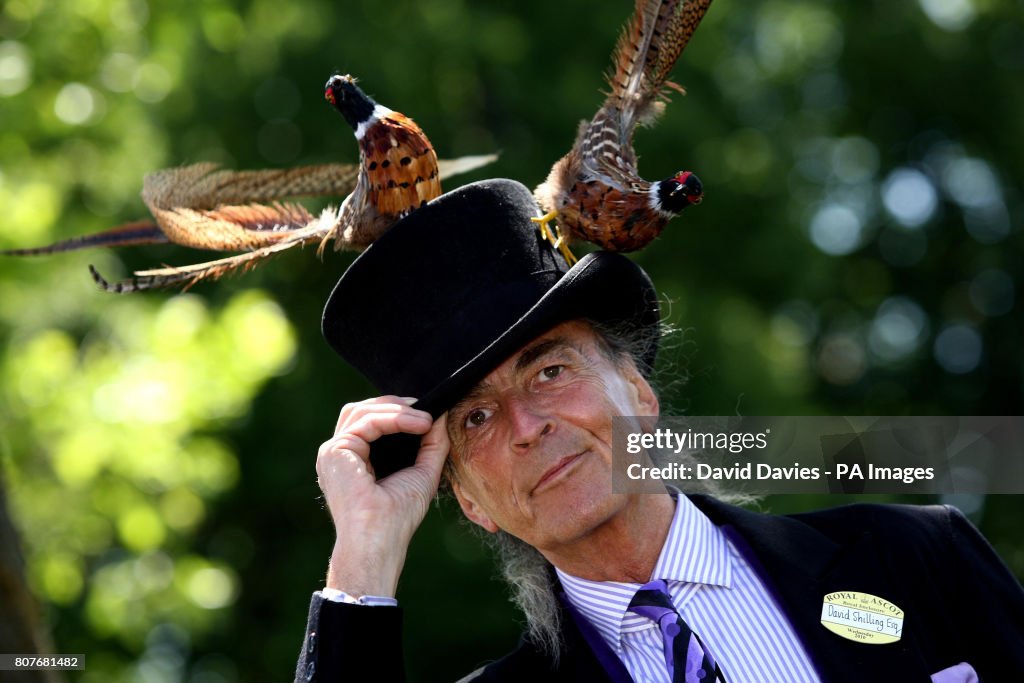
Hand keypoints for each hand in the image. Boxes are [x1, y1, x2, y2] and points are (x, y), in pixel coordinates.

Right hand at [316, 396, 448, 596]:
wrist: (380, 541)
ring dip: (398, 410)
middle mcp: (340, 453)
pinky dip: (395, 419)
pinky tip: (419, 424)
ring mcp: (334, 451)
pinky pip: (366, 421)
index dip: (398, 411)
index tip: (429, 413)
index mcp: (355, 459)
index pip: (371, 420)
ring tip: (426, 418)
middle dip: (397, 405)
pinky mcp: (335, 451)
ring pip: (363, 411)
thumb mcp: (423, 472)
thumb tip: (441, 414)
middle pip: (363, 409)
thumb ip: (432, 443)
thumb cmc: (398, 518)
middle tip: (427, 409)